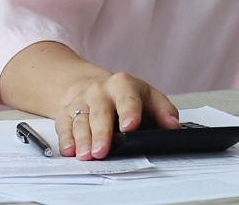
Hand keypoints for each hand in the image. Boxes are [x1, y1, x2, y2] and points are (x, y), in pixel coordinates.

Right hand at [54, 72, 179, 159]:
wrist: (88, 84)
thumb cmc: (123, 95)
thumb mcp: (147, 96)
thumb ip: (163, 111)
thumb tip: (174, 128)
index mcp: (123, 85)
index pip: (127, 98)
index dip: (129, 112)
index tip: (130, 126)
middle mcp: (100, 92)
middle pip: (100, 113)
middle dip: (101, 133)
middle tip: (102, 150)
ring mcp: (80, 103)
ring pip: (80, 121)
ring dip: (82, 140)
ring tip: (87, 155)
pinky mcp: (65, 114)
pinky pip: (64, 127)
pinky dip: (66, 140)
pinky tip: (70, 151)